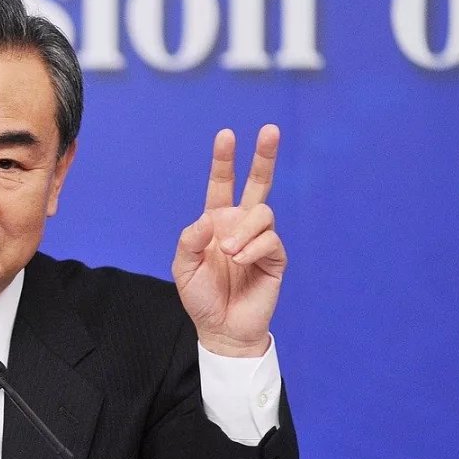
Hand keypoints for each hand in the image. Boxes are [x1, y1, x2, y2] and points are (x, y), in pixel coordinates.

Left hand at [172, 125, 284, 356]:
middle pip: (257, 184)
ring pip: (263, 212)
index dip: (224, 161)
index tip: (226, 135)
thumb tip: (210, 219)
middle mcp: (240, 226)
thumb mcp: (182, 268)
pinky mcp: (275, 258)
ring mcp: (259, 240)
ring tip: (229, 253)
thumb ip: (190, 241)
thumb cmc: (201, 297)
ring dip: (243, 230)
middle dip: (264, 156)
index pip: (221, 185)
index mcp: (216, 223)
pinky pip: (270, 240)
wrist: (221, 328)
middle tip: (270, 130)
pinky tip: (240, 262)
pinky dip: (252, 249)